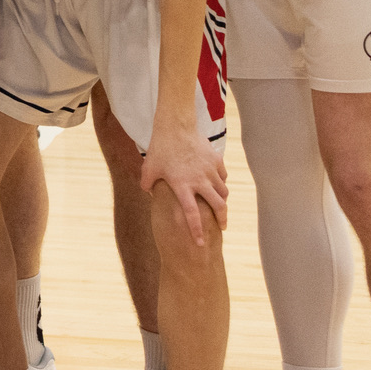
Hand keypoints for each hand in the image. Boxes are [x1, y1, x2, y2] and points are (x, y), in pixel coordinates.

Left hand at [140, 119, 229, 245]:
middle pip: (218, 206)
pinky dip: (221, 184)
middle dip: (222, 219)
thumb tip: (148, 195)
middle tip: (222, 227)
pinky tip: (217, 186)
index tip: (200, 243)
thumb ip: (147, 184)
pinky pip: (223, 177)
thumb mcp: (149, 168)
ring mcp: (210, 170)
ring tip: (219, 206)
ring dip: (222, 201)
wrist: (175, 126)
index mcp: (182, 185)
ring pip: (223, 192)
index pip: (192, 214)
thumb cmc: (159, 148)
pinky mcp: (217, 160)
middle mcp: (199, 180)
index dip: (196, 230)